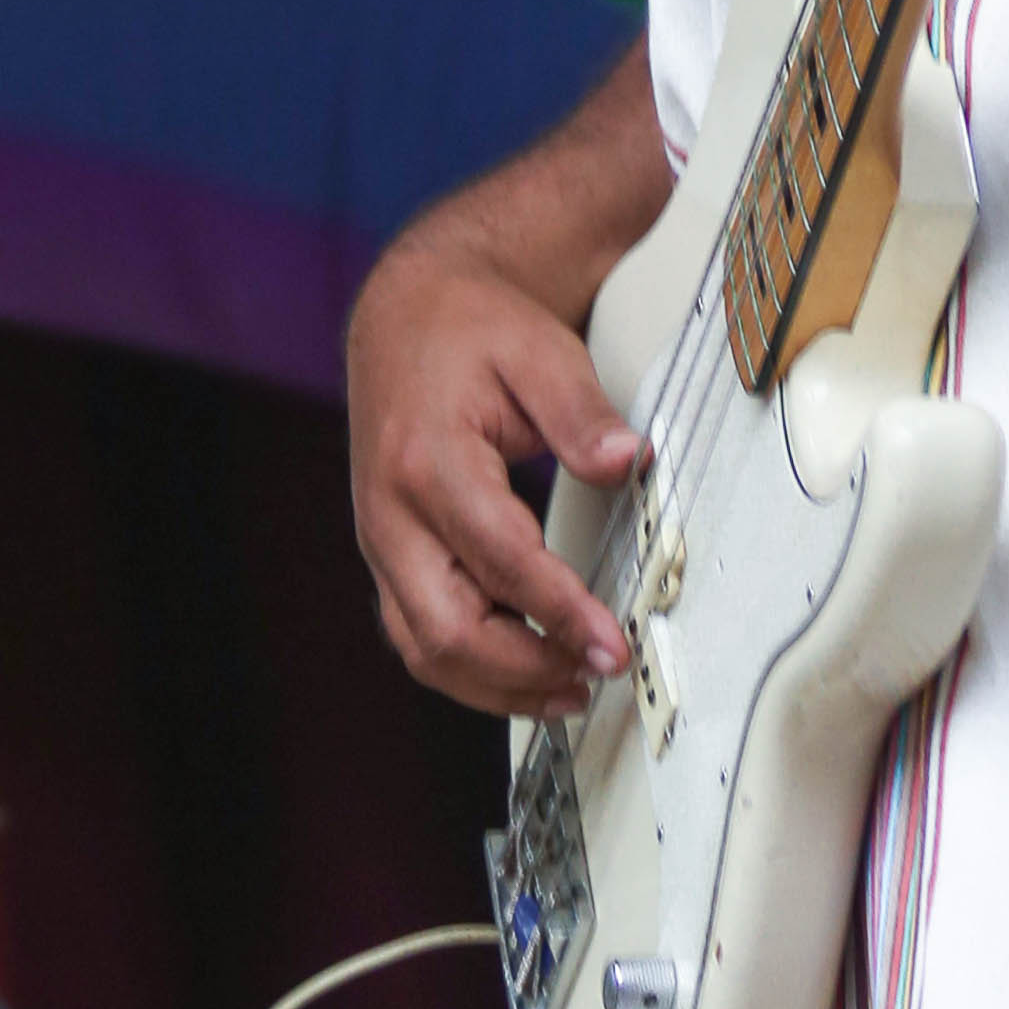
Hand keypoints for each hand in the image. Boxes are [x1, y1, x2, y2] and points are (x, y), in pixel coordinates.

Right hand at [344, 238, 640, 720]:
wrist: (408, 317)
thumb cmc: (467, 330)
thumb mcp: (538, 350)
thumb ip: (582, 412)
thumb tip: (625, 461)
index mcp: (427, 462)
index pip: (499, 560)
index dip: (558, 613)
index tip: (609, 645)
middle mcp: (391, 514)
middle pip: (446, 630)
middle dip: (524, 671)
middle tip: (595, 676)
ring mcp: (383, 542)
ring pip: (425, 649)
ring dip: (497, 688)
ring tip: (569, 691)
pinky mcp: (390, 557)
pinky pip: (419, 635)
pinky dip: (470, 670)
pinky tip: (524, 675)